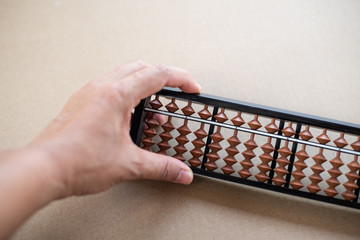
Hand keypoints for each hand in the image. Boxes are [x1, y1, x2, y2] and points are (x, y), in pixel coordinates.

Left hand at [29, 61, 200, 196]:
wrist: (44, 168)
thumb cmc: (76, 161)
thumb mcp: (128, 165)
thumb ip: (161, 167)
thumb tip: (182, 173)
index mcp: (117, 95)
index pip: (158, 75)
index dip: (181, 79)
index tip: (193, 88)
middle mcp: (102, 87)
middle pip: (141, 67)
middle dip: (164, 76)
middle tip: (177, 90)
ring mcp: (89, 93)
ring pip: (123, 74)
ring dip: (143, 83)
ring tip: (153, 106)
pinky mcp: (81, 102)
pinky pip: (109, 85)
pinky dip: (126, 92)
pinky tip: (128, 113)